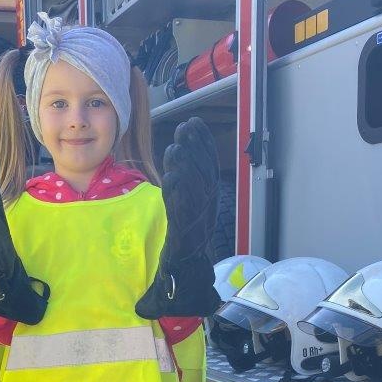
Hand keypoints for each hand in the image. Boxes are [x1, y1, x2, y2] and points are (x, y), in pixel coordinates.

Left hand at [161, 116, 219, 264]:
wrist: (187, 259)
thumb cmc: (187, 227)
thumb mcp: (191, 196)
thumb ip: (189, 174)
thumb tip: (183, 147)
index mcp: (211, 191)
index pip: (209, 160)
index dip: (203, 140)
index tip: (194, 121)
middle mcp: (208, 200)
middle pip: (203, 168)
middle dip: (195, 146)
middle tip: (184, 126)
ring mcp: (197, 212)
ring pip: (193, 185)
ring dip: (185, 165)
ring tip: (175, 146)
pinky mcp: (184, 226)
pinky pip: (182, 207)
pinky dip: (177, 192)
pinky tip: (170, 176)